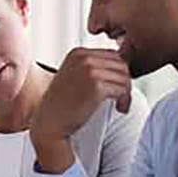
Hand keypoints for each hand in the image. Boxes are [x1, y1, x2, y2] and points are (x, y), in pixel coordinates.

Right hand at [31, 48, 131, 172]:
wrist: (50, 123)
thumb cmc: (62, 104)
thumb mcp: (73, 75)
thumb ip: (92, 66)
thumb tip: (122, 64)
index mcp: (77, 53)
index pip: (112, 55)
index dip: (118, 72)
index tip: (116, 87)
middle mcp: (83, 58)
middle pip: (121, 64)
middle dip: (125, 81)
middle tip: (121, 97)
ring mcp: (90, 71)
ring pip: (125, 76)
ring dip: (127, 92)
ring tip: (120, 103)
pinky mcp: (97, 87)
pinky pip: (123, 89)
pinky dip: (125, 100)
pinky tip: (119, 108)